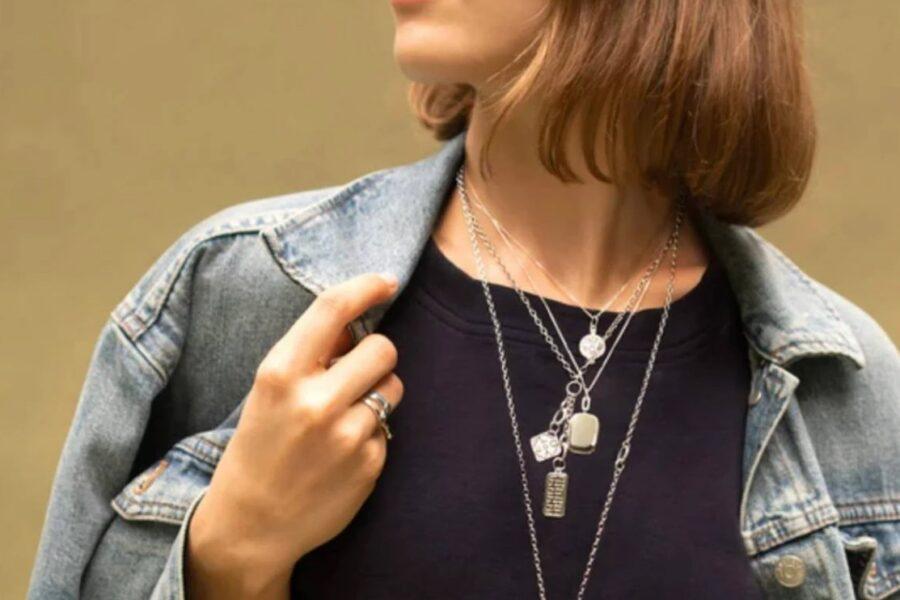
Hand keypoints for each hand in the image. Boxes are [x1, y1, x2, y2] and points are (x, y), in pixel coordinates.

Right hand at [185, 272, 402, 598]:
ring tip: (346, 417)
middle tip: (357, 372)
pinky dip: (372, 434)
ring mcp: (346, 436)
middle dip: (375, 354)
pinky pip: (389, 429)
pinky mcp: (369, 465)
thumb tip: (356, 324)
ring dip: (378, 393)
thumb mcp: (268, 391)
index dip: (366, 287)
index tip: (386, 281)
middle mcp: (316, 401)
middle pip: (382, 348)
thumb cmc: (258, 449)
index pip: (333, 309)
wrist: (251, 526)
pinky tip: (342, 454)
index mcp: (280, 373)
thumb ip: (310, 355)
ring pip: (393, 387)